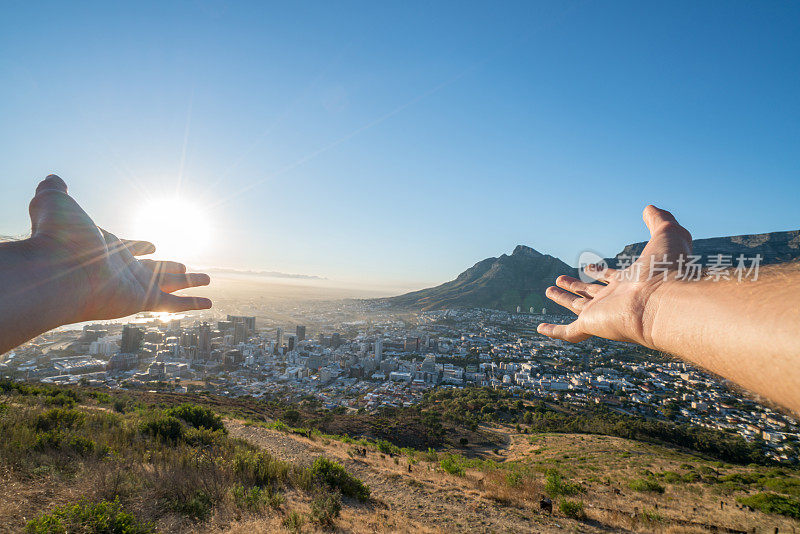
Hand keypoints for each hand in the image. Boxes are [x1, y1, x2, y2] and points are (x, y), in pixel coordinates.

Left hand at [26, 175, 211, 323]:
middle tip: (184, 266)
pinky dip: (192, 304)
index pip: (128, 248)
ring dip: (188, 281)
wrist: (55, 269)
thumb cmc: (56, 235)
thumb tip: (53, 179)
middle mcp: (122, 270)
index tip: (151, 246)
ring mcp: (133, 286)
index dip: (140, 246)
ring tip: (207, 278)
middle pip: (153, 269)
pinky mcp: (142, 301)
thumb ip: (56, 190)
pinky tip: (208, 303)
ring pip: (170, 284)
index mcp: (106, 249)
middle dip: (169, 268)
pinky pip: (173, 304)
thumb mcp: (55, 202)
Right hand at [538, 205, 690, 346]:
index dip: (600, 272)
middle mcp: (615, 300)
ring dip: (563, 299)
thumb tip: (650, 208)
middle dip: (576, 286)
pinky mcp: (591, 325)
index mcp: (630, 283)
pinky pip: (568, 332)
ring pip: (578, 308)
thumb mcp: (666, 234)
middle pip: (591, 293)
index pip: (611, 278)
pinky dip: (553, 331)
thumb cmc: (669, 269)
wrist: (665, 301)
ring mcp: (603, 314)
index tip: (589, 266)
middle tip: (562, 279)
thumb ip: (659, 220)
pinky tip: (540, 329)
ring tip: (549, 290)